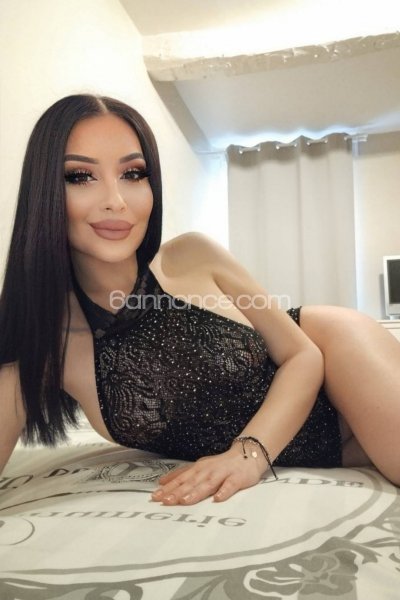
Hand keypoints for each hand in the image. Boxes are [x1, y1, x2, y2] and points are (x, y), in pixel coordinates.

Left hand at [151, 447, 267, 504]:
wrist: (247, 454)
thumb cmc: (221, 465)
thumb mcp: (199, 467)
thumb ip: (182, 475)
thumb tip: (162, 482)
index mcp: (198, 469)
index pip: (180, 479)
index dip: (168, 488)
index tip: (155, 497)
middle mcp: (208, 470)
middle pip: (191, 482)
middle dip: (177, 492)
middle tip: (165, 501)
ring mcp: (222, 474)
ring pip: (207, 484)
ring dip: (196, 492)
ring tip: (185, 501)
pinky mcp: (237, 478)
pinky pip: (230, 485)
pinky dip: (224, 491)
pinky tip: (218, 499)